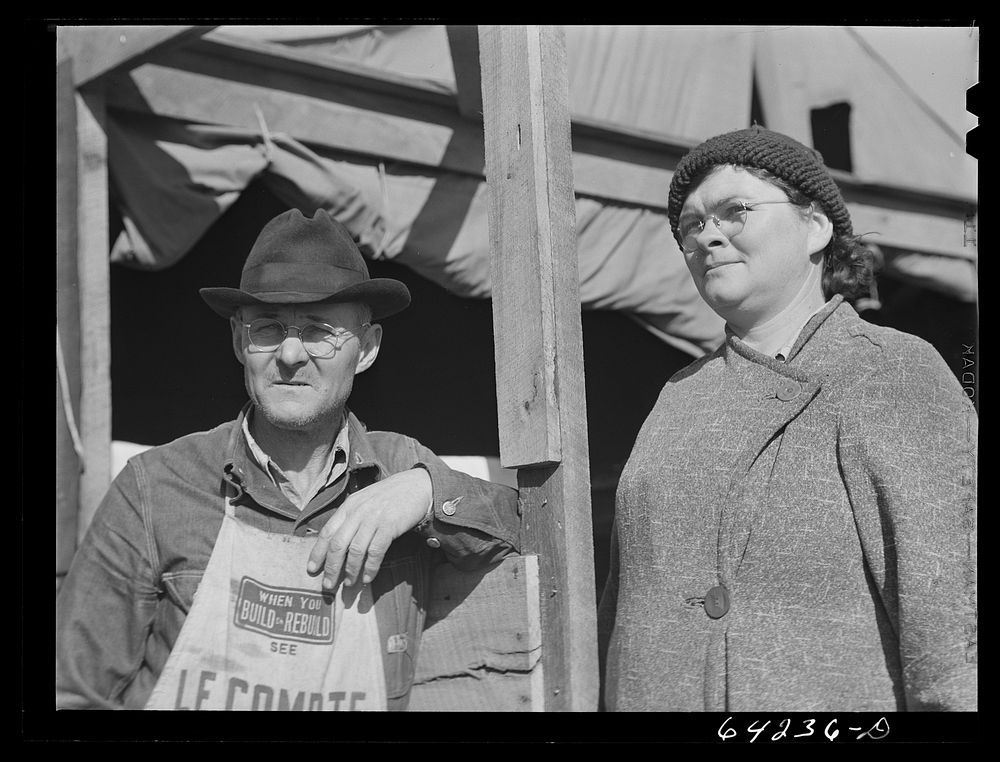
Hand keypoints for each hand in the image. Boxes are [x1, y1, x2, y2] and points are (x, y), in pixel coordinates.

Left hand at [307, 468, 431, 588]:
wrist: (417, 485)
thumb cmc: (391, 496)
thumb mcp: (365, 501)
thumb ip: (351, 517)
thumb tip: (338, 544)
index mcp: (349, 506)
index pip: (327, 532)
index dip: (317, 552)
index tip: (312, 569)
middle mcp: (358, 512)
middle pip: (338, 544)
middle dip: (331, 567)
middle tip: (328, 585)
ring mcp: (374, 518)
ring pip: (355, 550)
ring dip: (351, 570)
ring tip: (349, 583)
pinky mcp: (390, 525)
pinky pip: (376, 551)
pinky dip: (370, 567)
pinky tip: (368, 578)